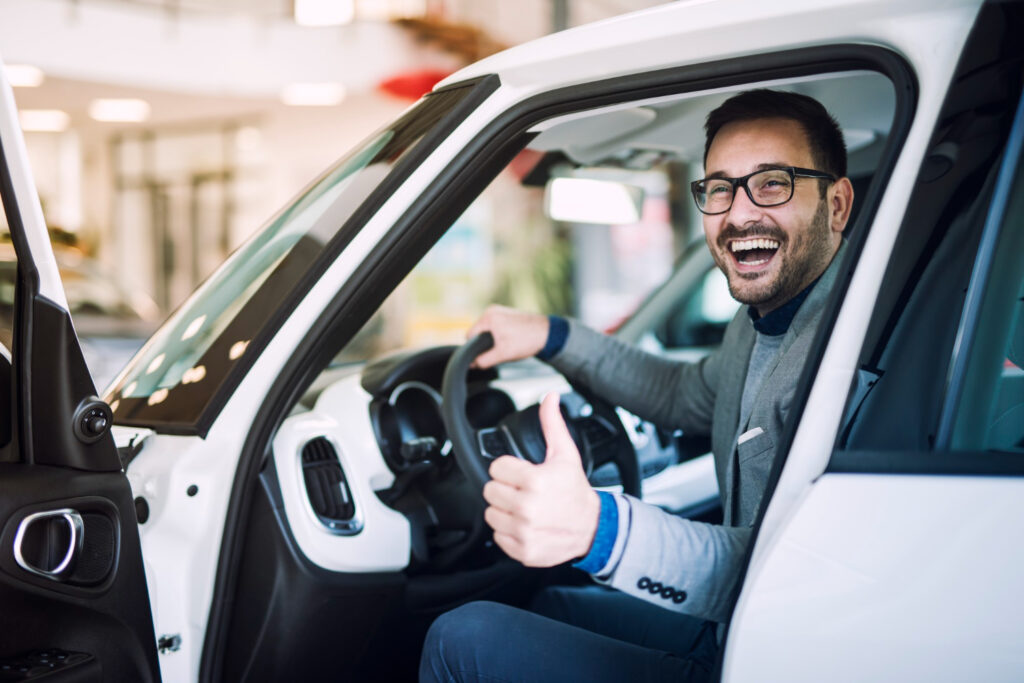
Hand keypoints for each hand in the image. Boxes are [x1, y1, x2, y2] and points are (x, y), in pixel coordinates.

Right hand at [466, 305, 549, 368]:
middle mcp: (491, 310)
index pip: (469, 336)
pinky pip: (494, 326)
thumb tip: (472, 364)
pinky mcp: (506, 313)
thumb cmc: (527, 341)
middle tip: (500, 350)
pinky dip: (499, 334)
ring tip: (507, 344)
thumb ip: (484, 360)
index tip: (486, 355)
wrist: (547, 333)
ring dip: (492, 339)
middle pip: (477, 332)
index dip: (474, 349)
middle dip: (485, 344)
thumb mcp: (503, 354)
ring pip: (486, 330)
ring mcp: (499, 310)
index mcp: (488, 317)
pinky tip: (510, 339)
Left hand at [482, 393, 600, 566]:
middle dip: (505, 488)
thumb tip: (549, 397)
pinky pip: (498, 536)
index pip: (497, 468)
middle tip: (523, 491)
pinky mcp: (522, 550)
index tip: (522, 474)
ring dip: (504, 510)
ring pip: (491, 514)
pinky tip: (526, 524)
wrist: (593, 528)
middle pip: (490, 491)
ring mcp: (524, 531)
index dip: (509, 468)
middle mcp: (527, 508)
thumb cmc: (575, 490)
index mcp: (535, 481)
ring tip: (524, 508)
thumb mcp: (565, 454)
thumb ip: (552, 423)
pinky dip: (509, 532)